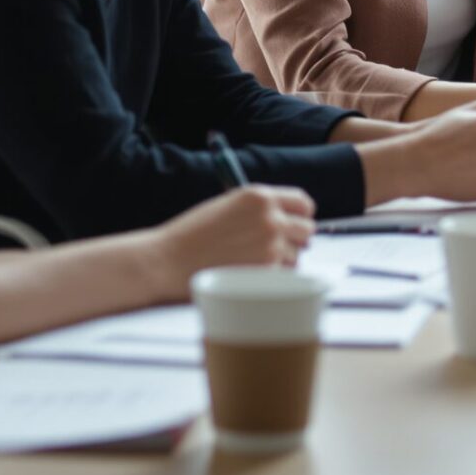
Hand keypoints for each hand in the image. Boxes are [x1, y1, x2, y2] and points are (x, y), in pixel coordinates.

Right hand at [160, 184, 314, 283]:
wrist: (168, 260)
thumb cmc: (193, 234)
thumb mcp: (228, 206)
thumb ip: (259, 209)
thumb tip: (287, 221)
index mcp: (260, 196)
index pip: (303, 203)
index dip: (300, 215)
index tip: (294, 223)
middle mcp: (270, 218)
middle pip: (307, 230)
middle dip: (295, 239)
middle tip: (275, 247)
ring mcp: (271, 246)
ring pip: (297, 256)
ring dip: (283, 261)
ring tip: (252, 262)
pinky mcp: (266, 272)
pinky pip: (283, 276)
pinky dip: (271, 278)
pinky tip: (247, 275)